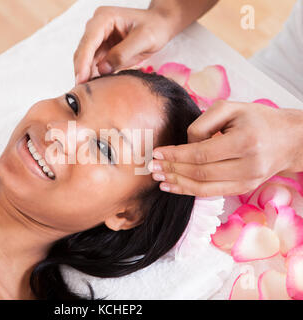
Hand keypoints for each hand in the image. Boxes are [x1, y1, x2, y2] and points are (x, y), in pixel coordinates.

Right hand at [73, 6, 171, 83]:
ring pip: (85, 59)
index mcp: (105, 18)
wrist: (160, 26)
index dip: (83, 62)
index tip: (81, 79)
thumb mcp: (144, 39)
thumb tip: (102, 69)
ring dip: (84, 74)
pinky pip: (92, 64)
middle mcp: (97, 25)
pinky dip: (92, 74)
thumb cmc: (155, 27)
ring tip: (86, 91)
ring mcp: (98, 37)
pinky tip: (94, 86)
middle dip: (80, 70)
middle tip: (80, 90)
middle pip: (82, 51)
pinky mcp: (102, 49)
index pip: (89, 42)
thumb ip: (123, 53)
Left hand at [149, 101, 302, 196]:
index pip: (201, 153)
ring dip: (177, 183)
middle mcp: (248, 165)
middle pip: (200, 172)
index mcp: (245, 141)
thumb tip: (185, 144)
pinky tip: (173, 186)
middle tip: (151, 167)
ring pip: (203, 187)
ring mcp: (247, 181)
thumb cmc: (257, 119)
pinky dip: (189, 190)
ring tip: (158, 178)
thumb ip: (203, 122)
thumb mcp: (231, 108)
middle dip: (172, 170)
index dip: (176, 155)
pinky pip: (211, 193)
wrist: (289, 140)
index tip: (157, 153)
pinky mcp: (244, 189)